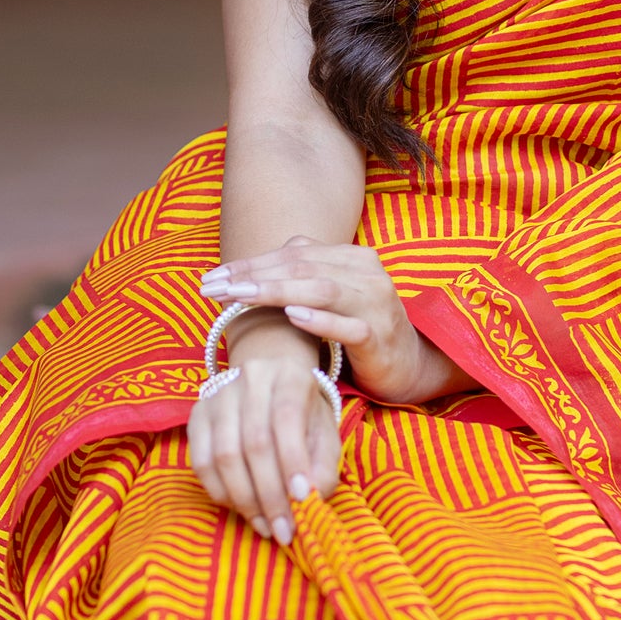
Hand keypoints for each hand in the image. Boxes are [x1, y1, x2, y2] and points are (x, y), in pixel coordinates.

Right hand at [186, 314, 341, 546]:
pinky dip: (220, 492)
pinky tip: (241, 508)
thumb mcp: (324, 435)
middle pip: (254, 442)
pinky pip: (200, 462)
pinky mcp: (196, 416)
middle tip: (283, 530)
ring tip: (265, 526)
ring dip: (245, 500)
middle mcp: (250, 379)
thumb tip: (309, 500)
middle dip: (270, 494)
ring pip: (224, 455)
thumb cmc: (303, 416)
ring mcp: (218, 396)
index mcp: (290, 377)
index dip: (293, 461)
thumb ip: (323, 467)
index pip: (287, 418)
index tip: (302, 499)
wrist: (270, 385)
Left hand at [200, 241, 470, 404]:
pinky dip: (320, 319)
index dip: (250, 263)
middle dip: (253, 276)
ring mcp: (376, 304)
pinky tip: (292, 317)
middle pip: (302, 267)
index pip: (293, 254)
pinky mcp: (381, 337)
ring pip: (321, 289)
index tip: (211, 277)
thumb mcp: (333, 296)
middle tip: (213, 288)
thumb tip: (252, 266)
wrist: (409, 366)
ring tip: (240, 296)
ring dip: (276, 291)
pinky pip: (348, 326)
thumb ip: (303, 275)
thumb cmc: (360, 330)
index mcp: (353, 258)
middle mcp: (367, 274)